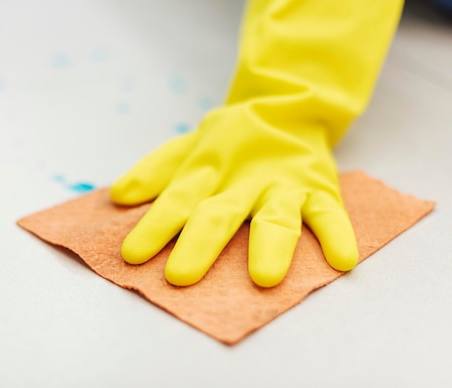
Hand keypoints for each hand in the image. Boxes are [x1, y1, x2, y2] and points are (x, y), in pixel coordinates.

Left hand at [110, 105, 357, 286]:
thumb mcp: (189, 146)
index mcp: (208, 171)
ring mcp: (283, 185)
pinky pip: (330, 213)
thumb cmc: (231, 138)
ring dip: (270, 245)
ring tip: (263, 277)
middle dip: (200, 244)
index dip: (155, 227)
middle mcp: (243, 180)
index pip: (176, 200)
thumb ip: (156, 170)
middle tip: (181, 275)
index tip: (132, 255)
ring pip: (276, 217)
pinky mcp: (319, 188)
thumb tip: (118, 195)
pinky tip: (341, 260)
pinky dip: (337, 234)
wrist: (286, 105)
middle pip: (219, 214)